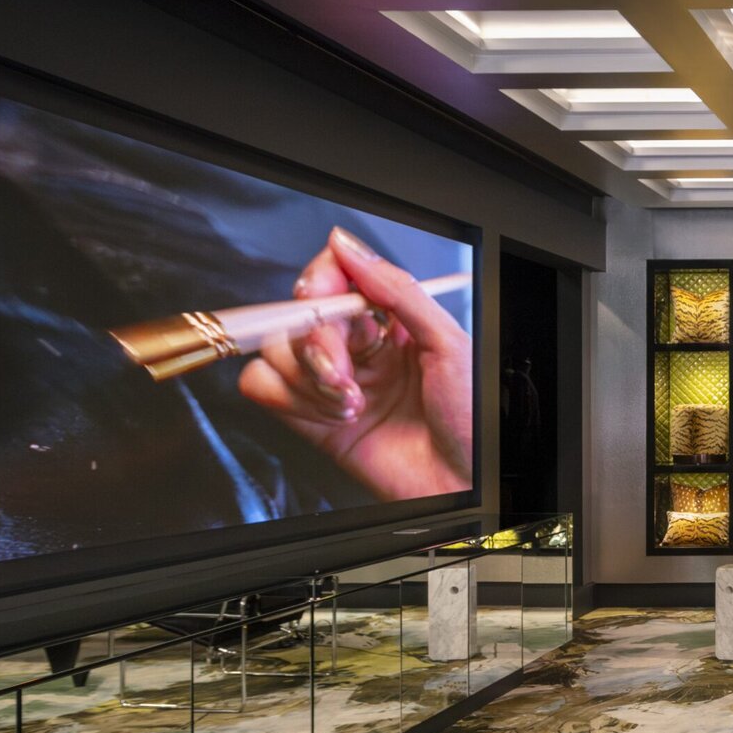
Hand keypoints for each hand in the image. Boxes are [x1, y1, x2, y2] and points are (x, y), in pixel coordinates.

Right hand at [239, 226, 472, 501]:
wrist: (462, 485)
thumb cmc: (470, 423)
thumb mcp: (449, 344)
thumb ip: (399, 292)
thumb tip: (349, 248)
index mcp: (390, 324)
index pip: (335, 278)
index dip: (321, 280)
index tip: (323, 294)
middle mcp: (357, 349)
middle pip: (298, 314)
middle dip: (317, 341)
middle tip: (342, 370)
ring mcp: (330, 382)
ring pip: (276, 348)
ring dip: (310, 377)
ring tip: (352, 402)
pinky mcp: (309, 418)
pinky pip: (262, 385)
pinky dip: (289, 397)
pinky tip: (331, 414)